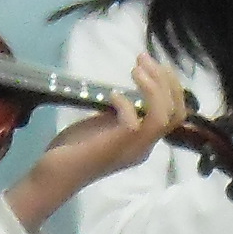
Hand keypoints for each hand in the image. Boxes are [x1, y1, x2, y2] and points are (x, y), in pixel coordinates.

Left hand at [7, 57, 191, 229]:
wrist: (55, 174)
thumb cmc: (75, 149)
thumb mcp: (104, 126)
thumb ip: (120, 114)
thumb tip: (128, 94)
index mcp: (144, 142)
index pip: (175, 114)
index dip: (170, 86)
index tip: (152, 65)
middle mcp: (145, 146)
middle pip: (177, 113)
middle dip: (166, 80)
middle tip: (145, 60)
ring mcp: (134, 148)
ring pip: (163, 116)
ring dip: (154, 87)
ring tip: (137, 69)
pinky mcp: (118, 146)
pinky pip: (134, 122)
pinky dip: (126, 103)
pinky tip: (111, 96)